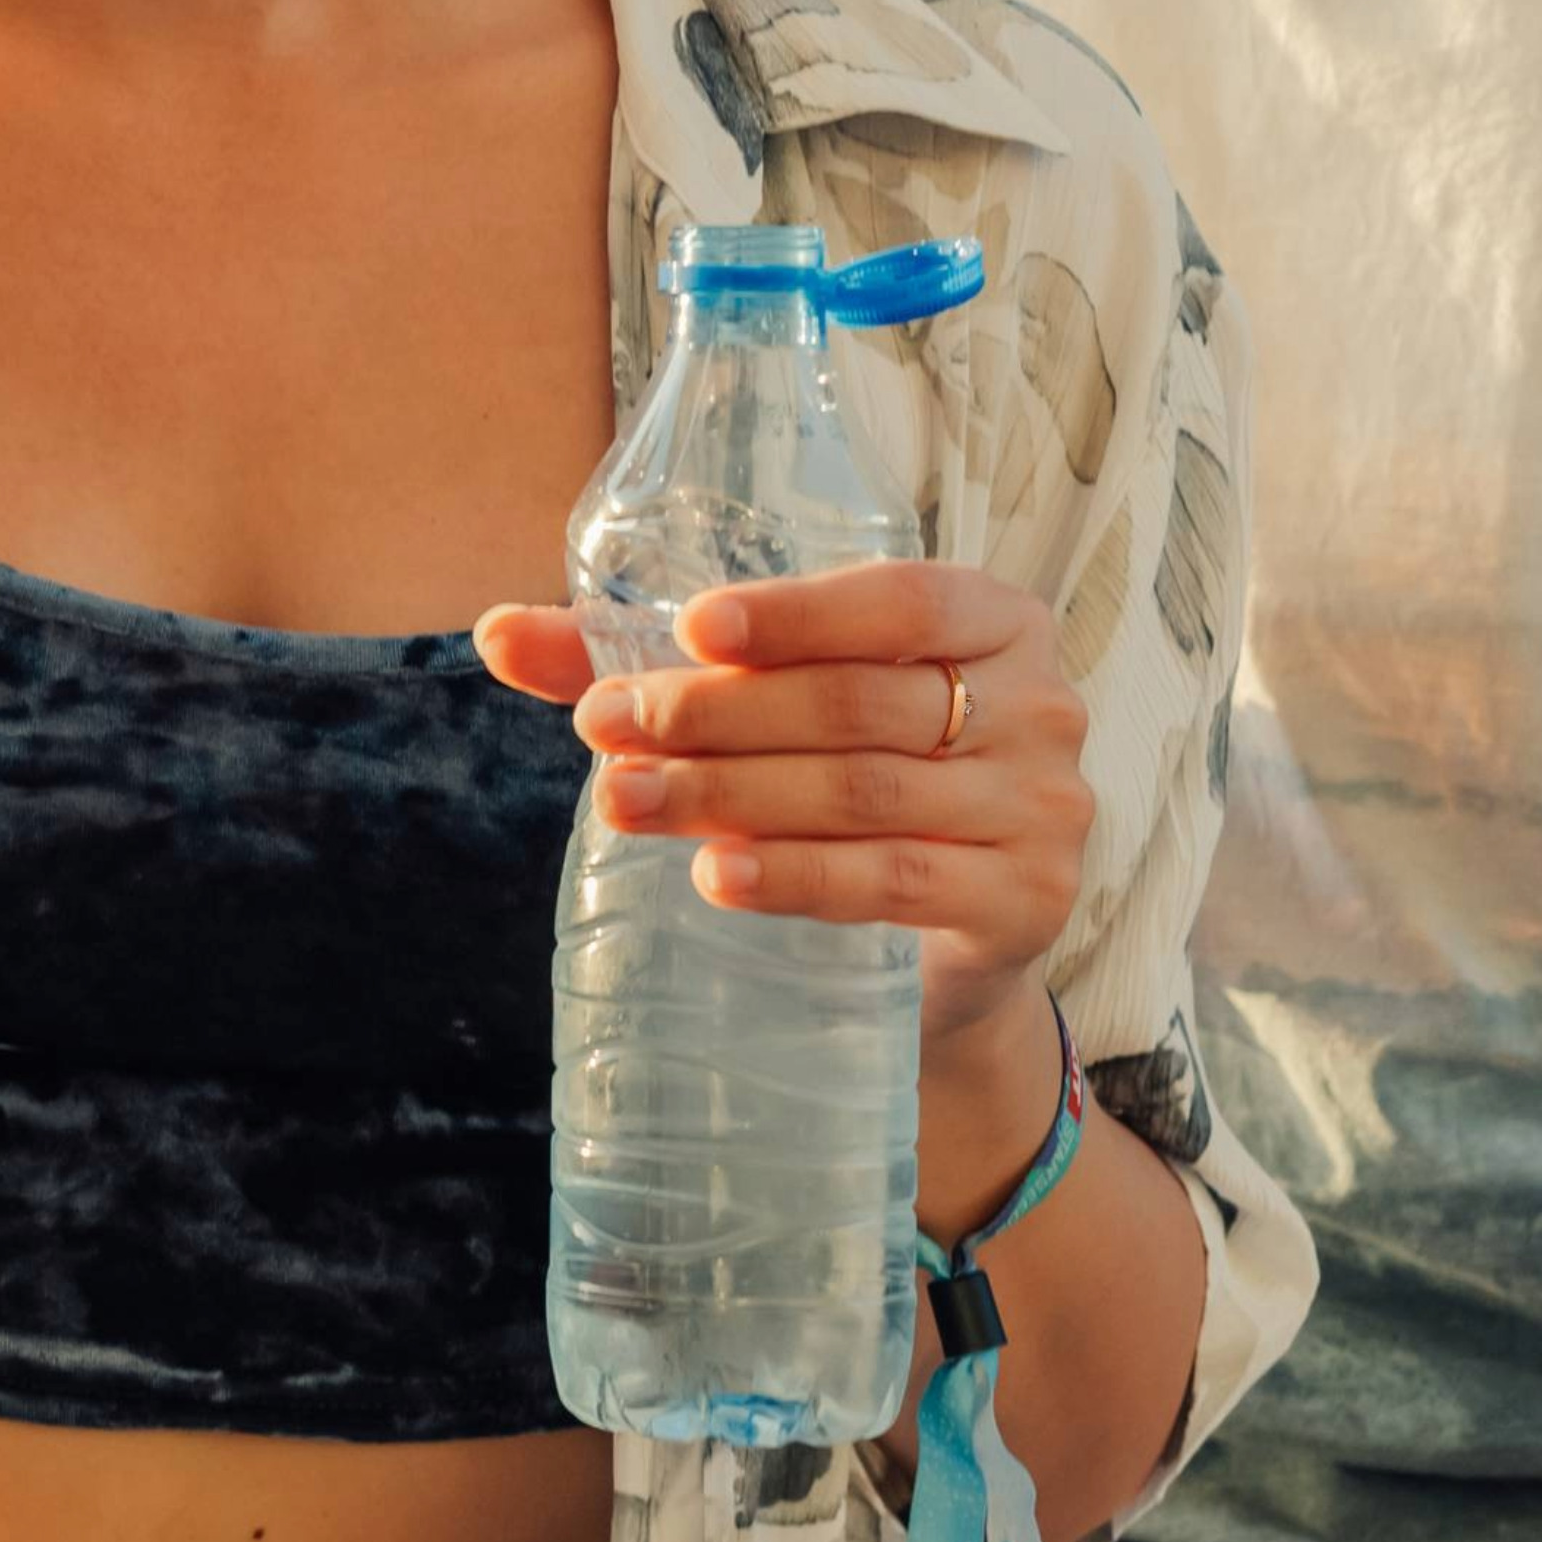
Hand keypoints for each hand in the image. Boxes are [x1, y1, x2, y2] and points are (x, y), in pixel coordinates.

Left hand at [475, 559, 1092, 1019]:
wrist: (947, 942)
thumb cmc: (852, 780)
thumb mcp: (774, 705)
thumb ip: (648, 663)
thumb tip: (497, 633)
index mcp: (994, 619)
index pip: (898, 599)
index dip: (793, 615)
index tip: (687, 630)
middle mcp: (1041, 704)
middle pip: (858, 702)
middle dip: (719, 715)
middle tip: (607, 731)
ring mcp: (1044, 808)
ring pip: (864, 791)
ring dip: (731, 794)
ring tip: (626, 802)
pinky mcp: (1026, 902)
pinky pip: (895, 880)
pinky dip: (796, 876)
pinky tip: (714, 872)